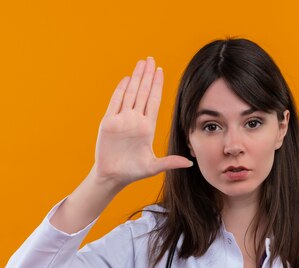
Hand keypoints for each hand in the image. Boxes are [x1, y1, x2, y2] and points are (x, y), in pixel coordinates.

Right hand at [91, 57, 192, 187]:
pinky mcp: (108, 123)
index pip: (153, 101)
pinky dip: (120, 91)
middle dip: (147, 75)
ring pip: (130, 94)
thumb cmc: (133, 172)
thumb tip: (189, 162)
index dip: (156, 86)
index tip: (160, 71)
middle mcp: (135, 120)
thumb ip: (170, 162)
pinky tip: (126, 79)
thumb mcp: (153, 167)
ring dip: (135, 78)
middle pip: (142, 93)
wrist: (113, 176)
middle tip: (151, 59)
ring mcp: (121, 120)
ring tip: (141, 63)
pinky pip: (115, 103)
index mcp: (147, 128)